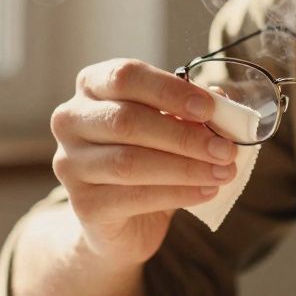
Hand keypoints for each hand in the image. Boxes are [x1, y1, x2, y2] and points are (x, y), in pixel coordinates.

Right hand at [50, 59, 238, 262]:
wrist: (121, 219)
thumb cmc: (147, 157)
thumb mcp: (170, 127)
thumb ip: (191, 112)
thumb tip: (223, 101)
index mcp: (92, 86)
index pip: (125, 76)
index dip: (170, 90)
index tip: (210, 108)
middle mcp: (71, 120)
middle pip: (127, 121)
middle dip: (183, 135)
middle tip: (225, 149)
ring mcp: (71, 164)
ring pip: (130, 162)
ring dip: (185, 167)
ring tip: (223, 172)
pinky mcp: (83, 205)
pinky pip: (134, 197)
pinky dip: (177, 193)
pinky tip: (206, 191)